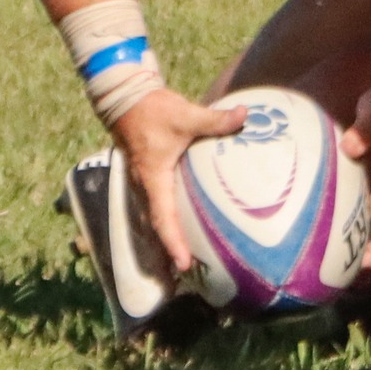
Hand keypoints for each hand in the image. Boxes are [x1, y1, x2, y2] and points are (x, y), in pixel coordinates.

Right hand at [111, 88, 244, 272]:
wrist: (126, 99)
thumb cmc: (153, 110)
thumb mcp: (186, 115)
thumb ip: (215, 120)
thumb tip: (244, 115)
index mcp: (153, 178)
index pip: (164, 218)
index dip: (173, 242)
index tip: (185, 264)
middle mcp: (144, 186)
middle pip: (157, 225)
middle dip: (172, 248)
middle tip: (192, 270)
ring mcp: (142, 182)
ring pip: (155, 216)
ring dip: (169, 235)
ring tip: (189, 255)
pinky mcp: (146, 176)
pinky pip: (156, 205)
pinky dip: (167, 219)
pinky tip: (185, 223)